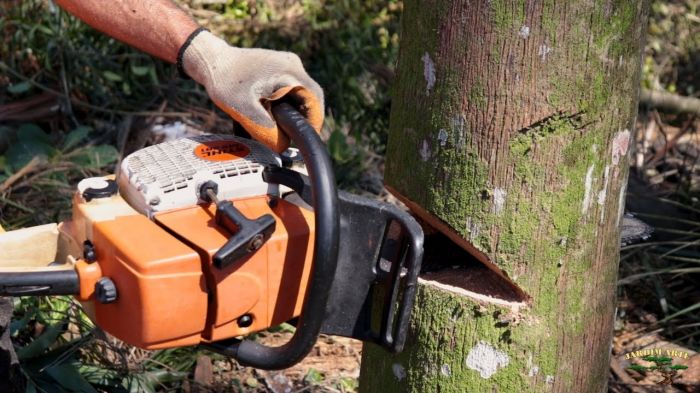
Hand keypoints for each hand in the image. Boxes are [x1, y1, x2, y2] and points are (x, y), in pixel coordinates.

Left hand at [182, 31, 323, 151]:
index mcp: (289, 72)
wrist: (211, 60)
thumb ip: (265, 130)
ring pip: (301, 94)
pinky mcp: (280, 68)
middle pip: (310, 98)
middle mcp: (293, 65)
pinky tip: (274, 115)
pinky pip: (292, 89)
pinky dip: (287, 104)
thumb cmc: (225, 82)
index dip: (314, 122)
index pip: (314, 100)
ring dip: (295, 112)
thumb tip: (282, 147)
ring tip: (282, 128)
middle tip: (294, 138)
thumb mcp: (244, 111)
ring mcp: (287, 64)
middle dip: (304, 119)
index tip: (306, 140)